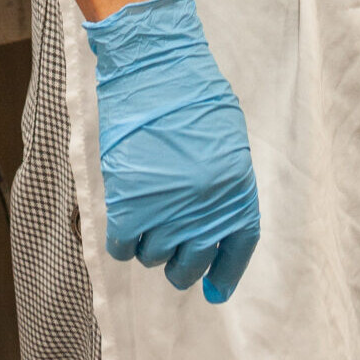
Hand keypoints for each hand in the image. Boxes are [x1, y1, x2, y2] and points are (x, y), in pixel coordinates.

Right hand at [86, 0, 260, 304]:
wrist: (155, 68)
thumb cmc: (192, 93)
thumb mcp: (226, 140)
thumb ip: (222, 183)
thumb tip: (209, 219)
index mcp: (237, 192)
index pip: (235, 250)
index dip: (223, 275)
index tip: (214, 290)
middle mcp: (206, 211)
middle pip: (190, 266)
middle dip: (179, 263)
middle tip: (168, 244)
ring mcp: (168, 214)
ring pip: (154, 258)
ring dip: (149, 241)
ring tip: (146, 205)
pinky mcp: (130, 208)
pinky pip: (124, 248)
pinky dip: (123, 237)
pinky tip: (125, 213)